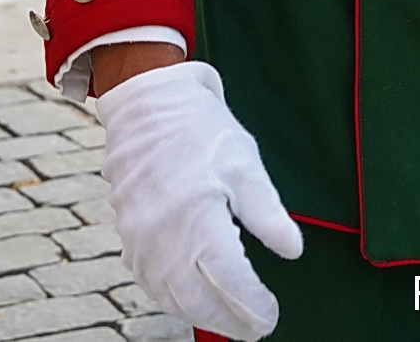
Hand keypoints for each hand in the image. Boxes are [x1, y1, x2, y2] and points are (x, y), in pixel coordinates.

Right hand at [96, 62, 301, 340]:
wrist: (148, 100)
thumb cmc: (201, 128)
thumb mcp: (245, 161)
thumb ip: (267, 212)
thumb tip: (292, 250)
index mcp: (198, 217)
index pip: (229, 282)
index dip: (251, 306)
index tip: (271, 315)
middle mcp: (164, 236)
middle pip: (197, 300)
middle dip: (228, 321)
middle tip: (254, 330)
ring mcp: (140, 237)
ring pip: (170, 296)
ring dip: (198, 314)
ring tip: (227, 320)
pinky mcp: (127, 232)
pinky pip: (148, 280)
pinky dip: (171, 297)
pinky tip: (190, 297)